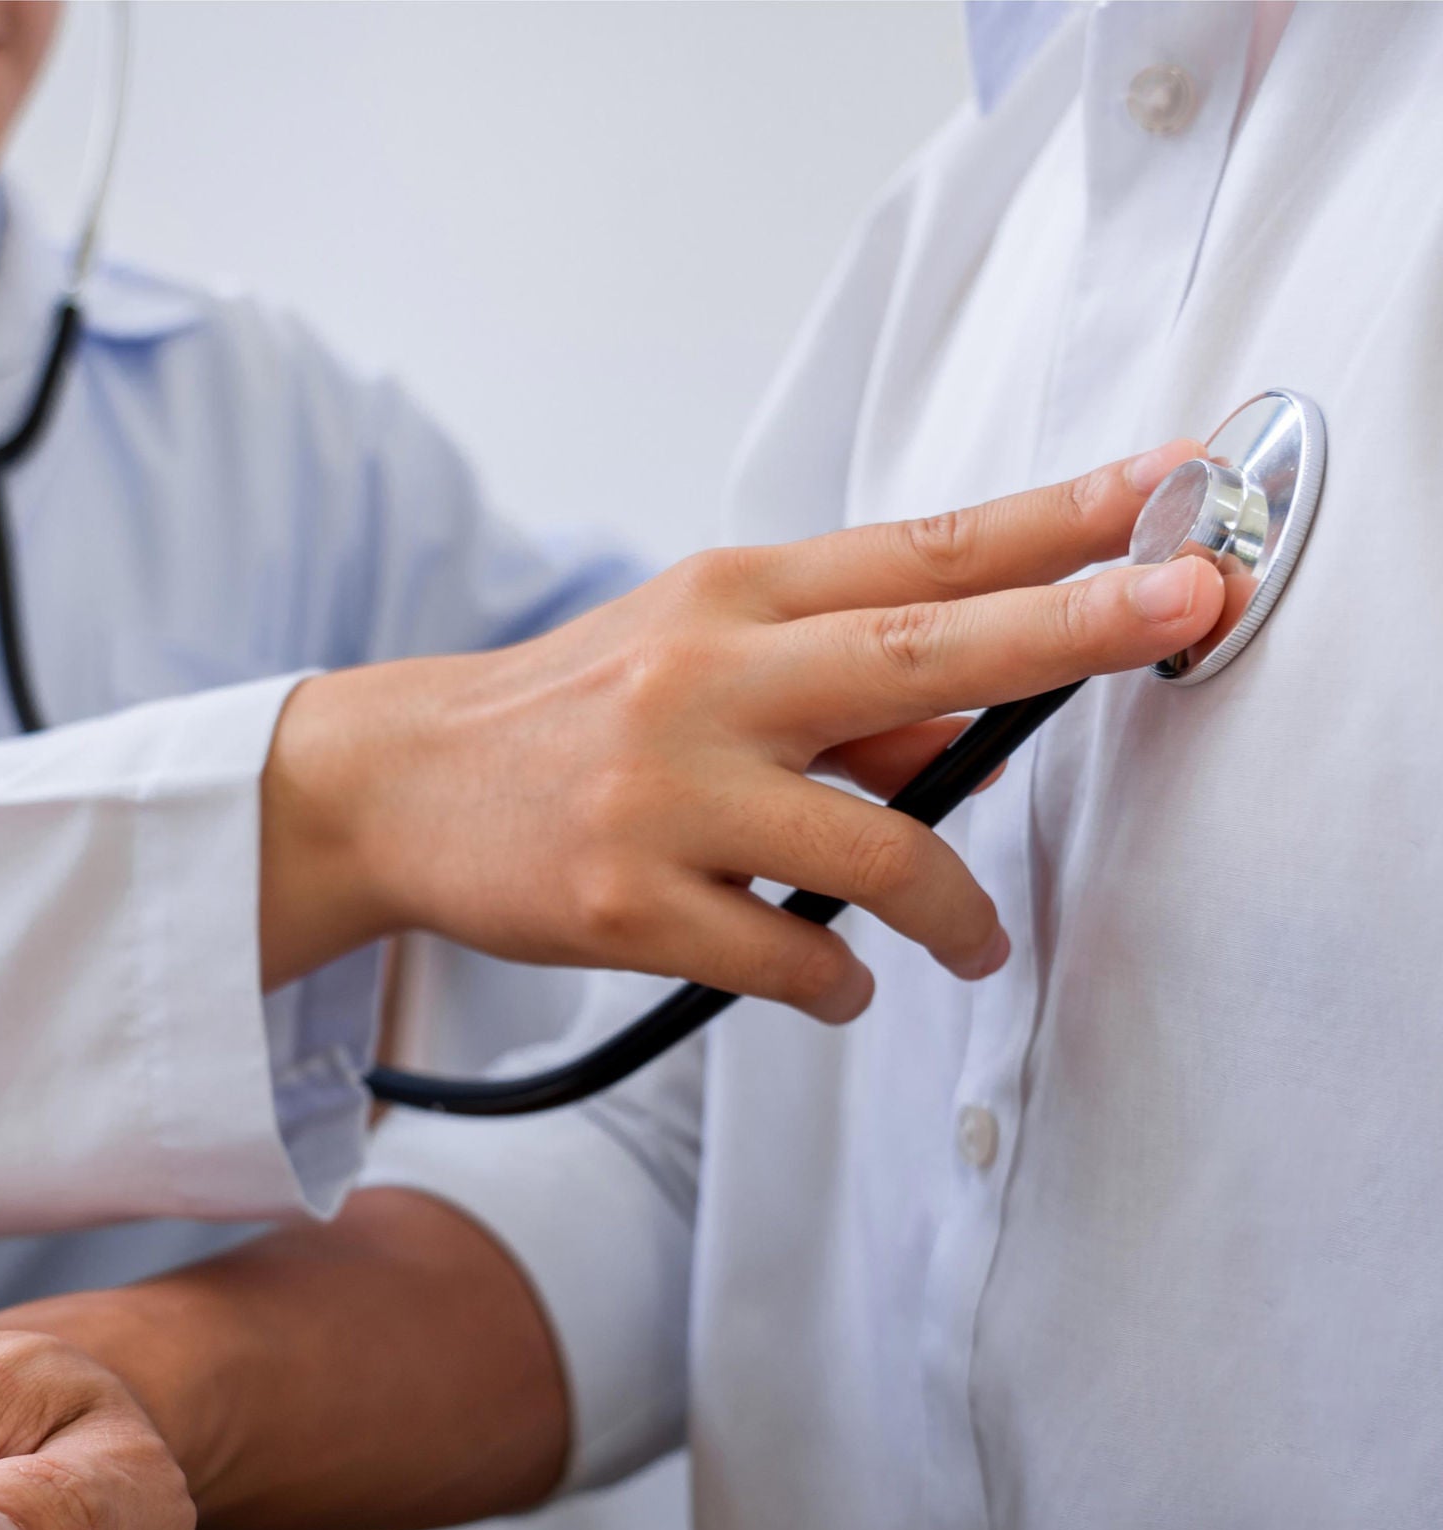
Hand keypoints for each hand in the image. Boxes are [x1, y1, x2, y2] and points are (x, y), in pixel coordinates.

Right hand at [262, 443, 1221, 1016]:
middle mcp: (703, 675)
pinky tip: (840, 979)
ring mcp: (664, 791)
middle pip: (918, 646)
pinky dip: (839, 980)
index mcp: (732, 596)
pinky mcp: (627, 900)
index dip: (1055, 518)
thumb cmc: (569, 712)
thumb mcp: (698, 655)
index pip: (922, 548)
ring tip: (976, 942)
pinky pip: (789, 957)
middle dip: (1070, 627)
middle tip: (1190, 601)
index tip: (1172, 487)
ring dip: (956, 910)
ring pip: (874, 849)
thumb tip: (989, 719)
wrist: (399, 783)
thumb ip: (841, 684)